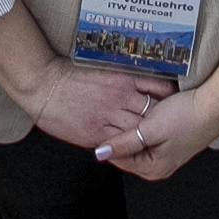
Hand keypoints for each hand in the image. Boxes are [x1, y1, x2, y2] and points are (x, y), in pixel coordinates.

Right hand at [8, 55, 169, 148]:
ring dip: (146, 136)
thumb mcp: (101, 70)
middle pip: (154, 112)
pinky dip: (128, 147)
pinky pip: (120, 144)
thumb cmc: (68, 76)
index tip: (175, 101)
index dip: (168, 96)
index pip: (158, 87)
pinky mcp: (97, 134)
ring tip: (156, 141)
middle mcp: (120, 97)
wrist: (43, 87)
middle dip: (162, 119)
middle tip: (171, 125)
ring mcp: (109, 116)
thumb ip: (122, 80)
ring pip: (139, 130)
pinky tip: (134, 149)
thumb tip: (139, 87)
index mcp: (123, 79)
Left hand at [91, 77, 218, 183]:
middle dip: (122, 134)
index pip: (118, 159)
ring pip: (138, 142)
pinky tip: (147, 112)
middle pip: (128, 152)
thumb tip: (100, 154)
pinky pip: (149, 136)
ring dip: (134, 128)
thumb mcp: (150, 129)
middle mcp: (159, 166)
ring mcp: (166, 154)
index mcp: (153, 169)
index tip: (102, 122)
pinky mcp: (171, 142)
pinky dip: (145, 125)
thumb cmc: (186, 117)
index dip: (109, 140)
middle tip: (119, 114)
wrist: (215, 105)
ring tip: (134, 112)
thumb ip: (124, 143)